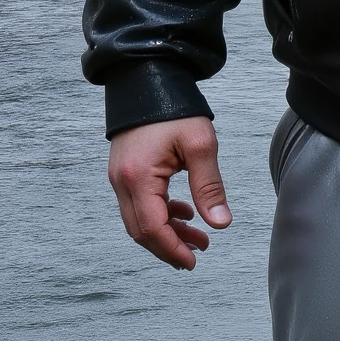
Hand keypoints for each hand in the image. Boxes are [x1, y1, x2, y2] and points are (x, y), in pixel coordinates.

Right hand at [110, 116, 232, 270]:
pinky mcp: (124, 172)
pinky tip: (184, 213)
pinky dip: (160, 214)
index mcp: (138, 177)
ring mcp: (119, 177)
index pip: (151, 228)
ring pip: (139, 220)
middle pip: (140, 231)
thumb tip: (220, 224)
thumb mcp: (200, 145)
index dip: (172, 249)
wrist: (146, 78)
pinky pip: (139, 204)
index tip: (192, 261)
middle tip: (197, 255)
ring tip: (198, 238)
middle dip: (169, 247)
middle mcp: (121, 182)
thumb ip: (209, 186)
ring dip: (167, 232)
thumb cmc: (174, 108)